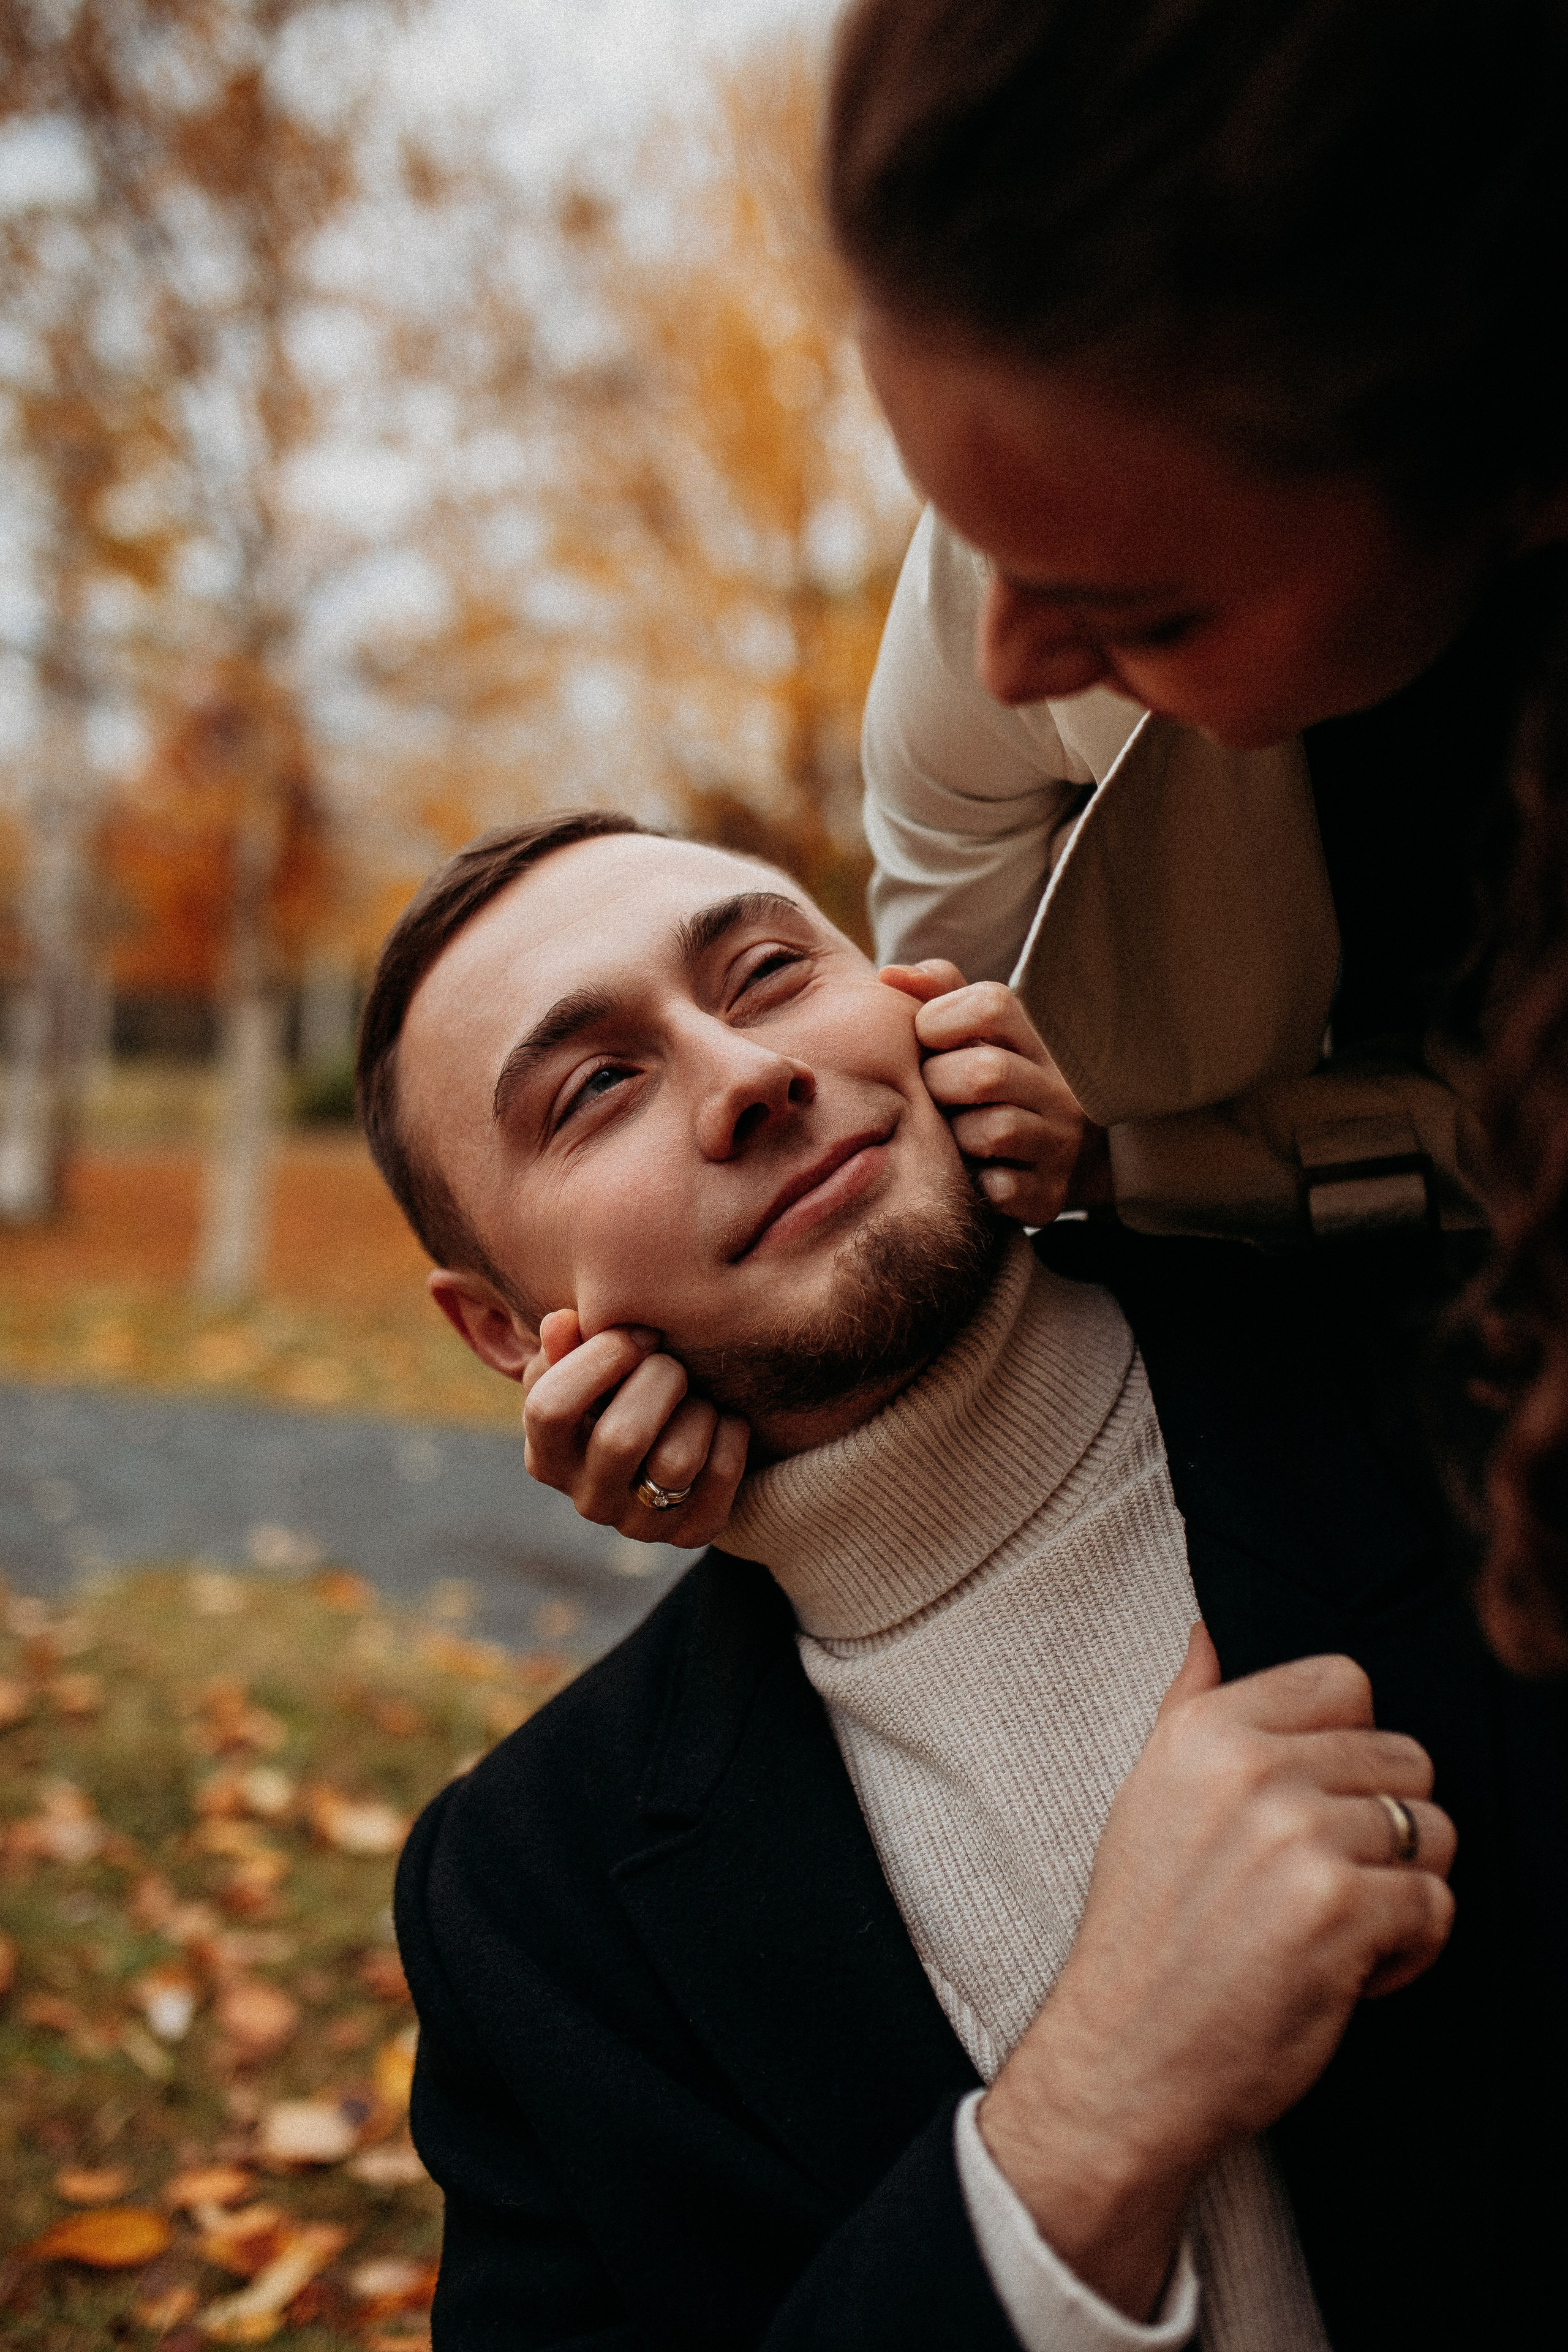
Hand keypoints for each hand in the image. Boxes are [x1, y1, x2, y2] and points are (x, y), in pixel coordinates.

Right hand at [521, 1311, 748, 1545]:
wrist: (679, 1441)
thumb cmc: (622, 1390)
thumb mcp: (588, 1365)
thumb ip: (568, 1343)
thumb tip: (560, 1324)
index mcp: (547, 1458)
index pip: (549, 1410)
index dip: (599, 1358)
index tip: (638, 1336)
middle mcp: (588, 1501)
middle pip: (620, 1439)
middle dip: (660, 1380)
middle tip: (673, 1364)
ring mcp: (640, 1525)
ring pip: (675, 1462)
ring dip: (697, 1410)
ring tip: (697, 1397)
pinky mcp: (691, 1533)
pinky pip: (720, 1475)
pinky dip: (731, 1434)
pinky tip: (723, 1421)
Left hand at [880, 961, 1084, 1223]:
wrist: (1037, 1165)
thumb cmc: (978, 1090)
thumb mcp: (963, 1038)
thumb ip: (932, 995)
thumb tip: (888, 975)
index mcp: (1033, 1042)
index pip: (992, 1004)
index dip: (941, 1020)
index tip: (926, 1040)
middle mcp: (1056, 1090)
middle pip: (986, 1071)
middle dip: (940, 1085)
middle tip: (935, 1097)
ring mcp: (1059, 1143)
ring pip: (994, 1131)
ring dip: (957, 1140)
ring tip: (955, 1139)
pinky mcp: (1051, 1195)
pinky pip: (1001, 1189)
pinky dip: (977, 1186)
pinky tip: (974, 1179)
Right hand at [979, 1629, 1455, 2319]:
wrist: (1123, 2060)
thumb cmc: (1142, 1937)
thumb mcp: (1145, 1797)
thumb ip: (1186, 1705)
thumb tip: (1206, 1633)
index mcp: (1204, 1731)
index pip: (1344, 1681)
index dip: (1351, 1749)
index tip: (1316, 1806)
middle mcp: (1251, 1770)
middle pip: (1403, 1757)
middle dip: (1385, 1826)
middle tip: (1327, 1883)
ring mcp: (1298, 1838)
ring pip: (1433, 1831)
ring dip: (1402, 1890)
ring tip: (1337, 1928)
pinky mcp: (1341, 1911)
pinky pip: (1436, 1905)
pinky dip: (1411, 1949)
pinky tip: (1350, 1973)